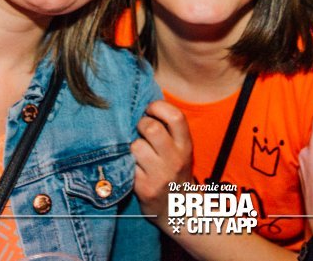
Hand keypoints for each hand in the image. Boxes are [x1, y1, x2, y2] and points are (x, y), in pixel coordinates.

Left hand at [131, 99, 194, 224]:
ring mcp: (159, 175)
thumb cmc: (175, 172)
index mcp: (186, 146)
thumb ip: (170, 129)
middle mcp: (175, 160)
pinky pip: (127, 165)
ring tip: (137, 151)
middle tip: (140, 130)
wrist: (180, 210)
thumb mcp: (182, 150)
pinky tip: (133, 167)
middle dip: (141, 124)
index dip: (158, 107)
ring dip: (132, 146)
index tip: (150, 109)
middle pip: (151, 128)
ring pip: (135, 146)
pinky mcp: (143, 188)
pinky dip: (127, 163)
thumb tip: (146, 101)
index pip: (176, 117)